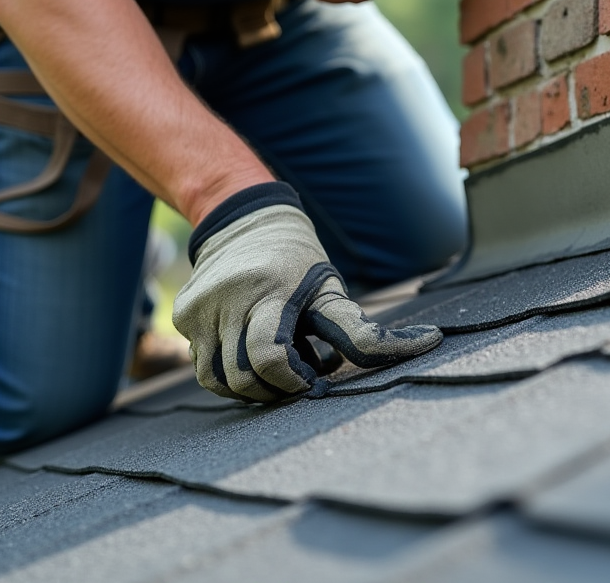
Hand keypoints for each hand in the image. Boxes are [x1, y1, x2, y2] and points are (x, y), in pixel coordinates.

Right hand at [172, 184, 441, 401]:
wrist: (243, 222)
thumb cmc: (298, 264)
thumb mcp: (331, 289)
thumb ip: (359, 328)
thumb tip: (427, 344)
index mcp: (271, 290)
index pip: (271, 356)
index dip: (294, 381)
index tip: (315, 382)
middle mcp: (230, 298)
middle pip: (247, 376)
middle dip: (277, 389)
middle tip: (300, 378)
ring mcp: (200, 308)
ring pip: (220, 380)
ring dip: (253, 387)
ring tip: (277, 366)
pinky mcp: (182, 315)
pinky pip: (203, 367)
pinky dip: (230, 373)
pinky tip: (251, 353)